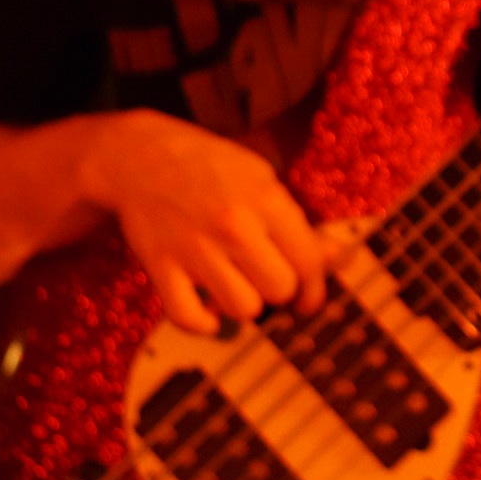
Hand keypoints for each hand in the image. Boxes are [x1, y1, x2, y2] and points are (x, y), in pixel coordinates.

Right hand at [79, 109, 331, 332]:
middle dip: (278, 292)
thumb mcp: (261, 180)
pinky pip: (190, 318)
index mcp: (266, 199)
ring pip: (242, 309)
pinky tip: (209, 311)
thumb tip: (341, 259)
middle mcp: (233, 224)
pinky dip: (203, 323)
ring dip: (243, 304)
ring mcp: (194, 247)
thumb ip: (299, 224)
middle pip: (279, 290)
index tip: (308, 299)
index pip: (308, 262)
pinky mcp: (160, 266)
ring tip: (236, 285)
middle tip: (265, 280)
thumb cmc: (211, 168)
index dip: (315, 288)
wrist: (139, 156)